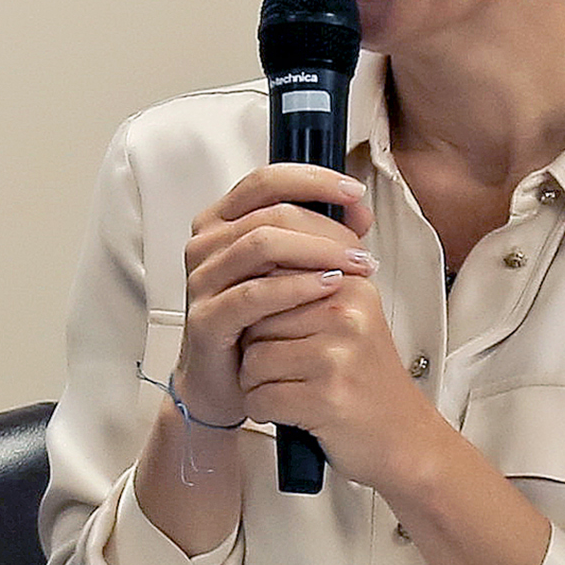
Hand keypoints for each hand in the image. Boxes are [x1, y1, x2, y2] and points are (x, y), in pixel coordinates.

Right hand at [172, 163, 376, 425]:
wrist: (225, 383)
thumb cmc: (257, 324)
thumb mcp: (292, 270)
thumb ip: (321, 235)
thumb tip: (358, 208)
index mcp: (221, 222)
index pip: (266, 180)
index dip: (313, 180)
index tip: (355, 193)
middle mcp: (205, 245)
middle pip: (270, 212)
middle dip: (326, 225)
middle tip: (363, 248)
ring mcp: (201, 281)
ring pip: (261, 245)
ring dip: (318, 251)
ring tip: (355, 266)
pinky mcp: (205, 318)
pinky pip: (254, 294)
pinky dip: (297, 286)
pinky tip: (329, 287)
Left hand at [233, 258, 438, 487]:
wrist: (404, 438)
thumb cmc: (367, 383)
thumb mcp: (348, 322)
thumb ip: (304, 293)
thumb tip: (245, 274)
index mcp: (351, 288)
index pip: (270, 282)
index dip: (263, 317)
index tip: (284, 338)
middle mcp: (346, 316)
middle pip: (255, 322)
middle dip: (257, 352)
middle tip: (288, 372)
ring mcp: (337, 356)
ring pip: (253, 360)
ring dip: (258, 385)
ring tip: (290, 391)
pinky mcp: (326, 397)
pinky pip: (260, 398)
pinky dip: (265, 411)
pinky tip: (291, 412)